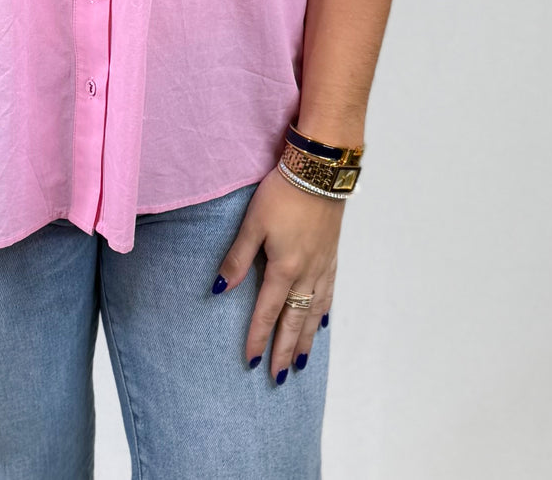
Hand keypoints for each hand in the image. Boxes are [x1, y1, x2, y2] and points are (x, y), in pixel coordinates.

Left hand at [215, 166, 342, 380]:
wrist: (320, 173)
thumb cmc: (283, 194)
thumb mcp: (253, 223)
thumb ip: (238, 257)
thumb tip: (219, 288)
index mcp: (284, 268)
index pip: (268, 312)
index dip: (259, 337)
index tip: (252, 360)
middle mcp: (307, 274)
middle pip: (294, 320)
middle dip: (285, 350)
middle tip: (278, 377)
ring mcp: (323, 266)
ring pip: (314, 312)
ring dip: (305, 339)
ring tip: (300, 362)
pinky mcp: (332, 256)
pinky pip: (328, 294)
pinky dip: (323, 313)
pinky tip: (321, 322)